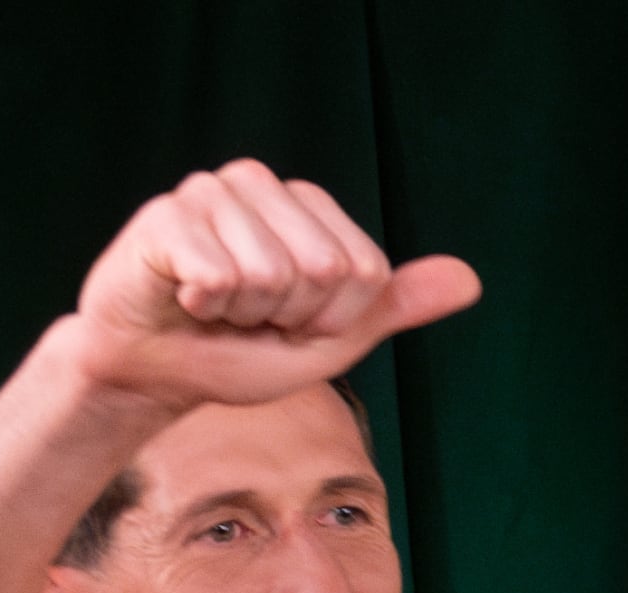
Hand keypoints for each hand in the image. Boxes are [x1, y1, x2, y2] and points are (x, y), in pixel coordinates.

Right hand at [72, 159, 481, 410]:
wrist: (155, 373)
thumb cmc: (239, 353)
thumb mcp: (332, 341)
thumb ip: (394, 306)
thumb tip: (472, 279)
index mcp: (310, 208)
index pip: (363, 271)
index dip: (329, 320)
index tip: (288, 323)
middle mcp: (263, 184)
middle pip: (322, 268)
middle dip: (286, 317)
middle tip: (246, 317)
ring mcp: (212, 190)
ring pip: (269, 272)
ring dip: (241, 314)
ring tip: (214, 307)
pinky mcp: (166, 213)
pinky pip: (217, 274)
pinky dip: (203, 306)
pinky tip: (183, 298)